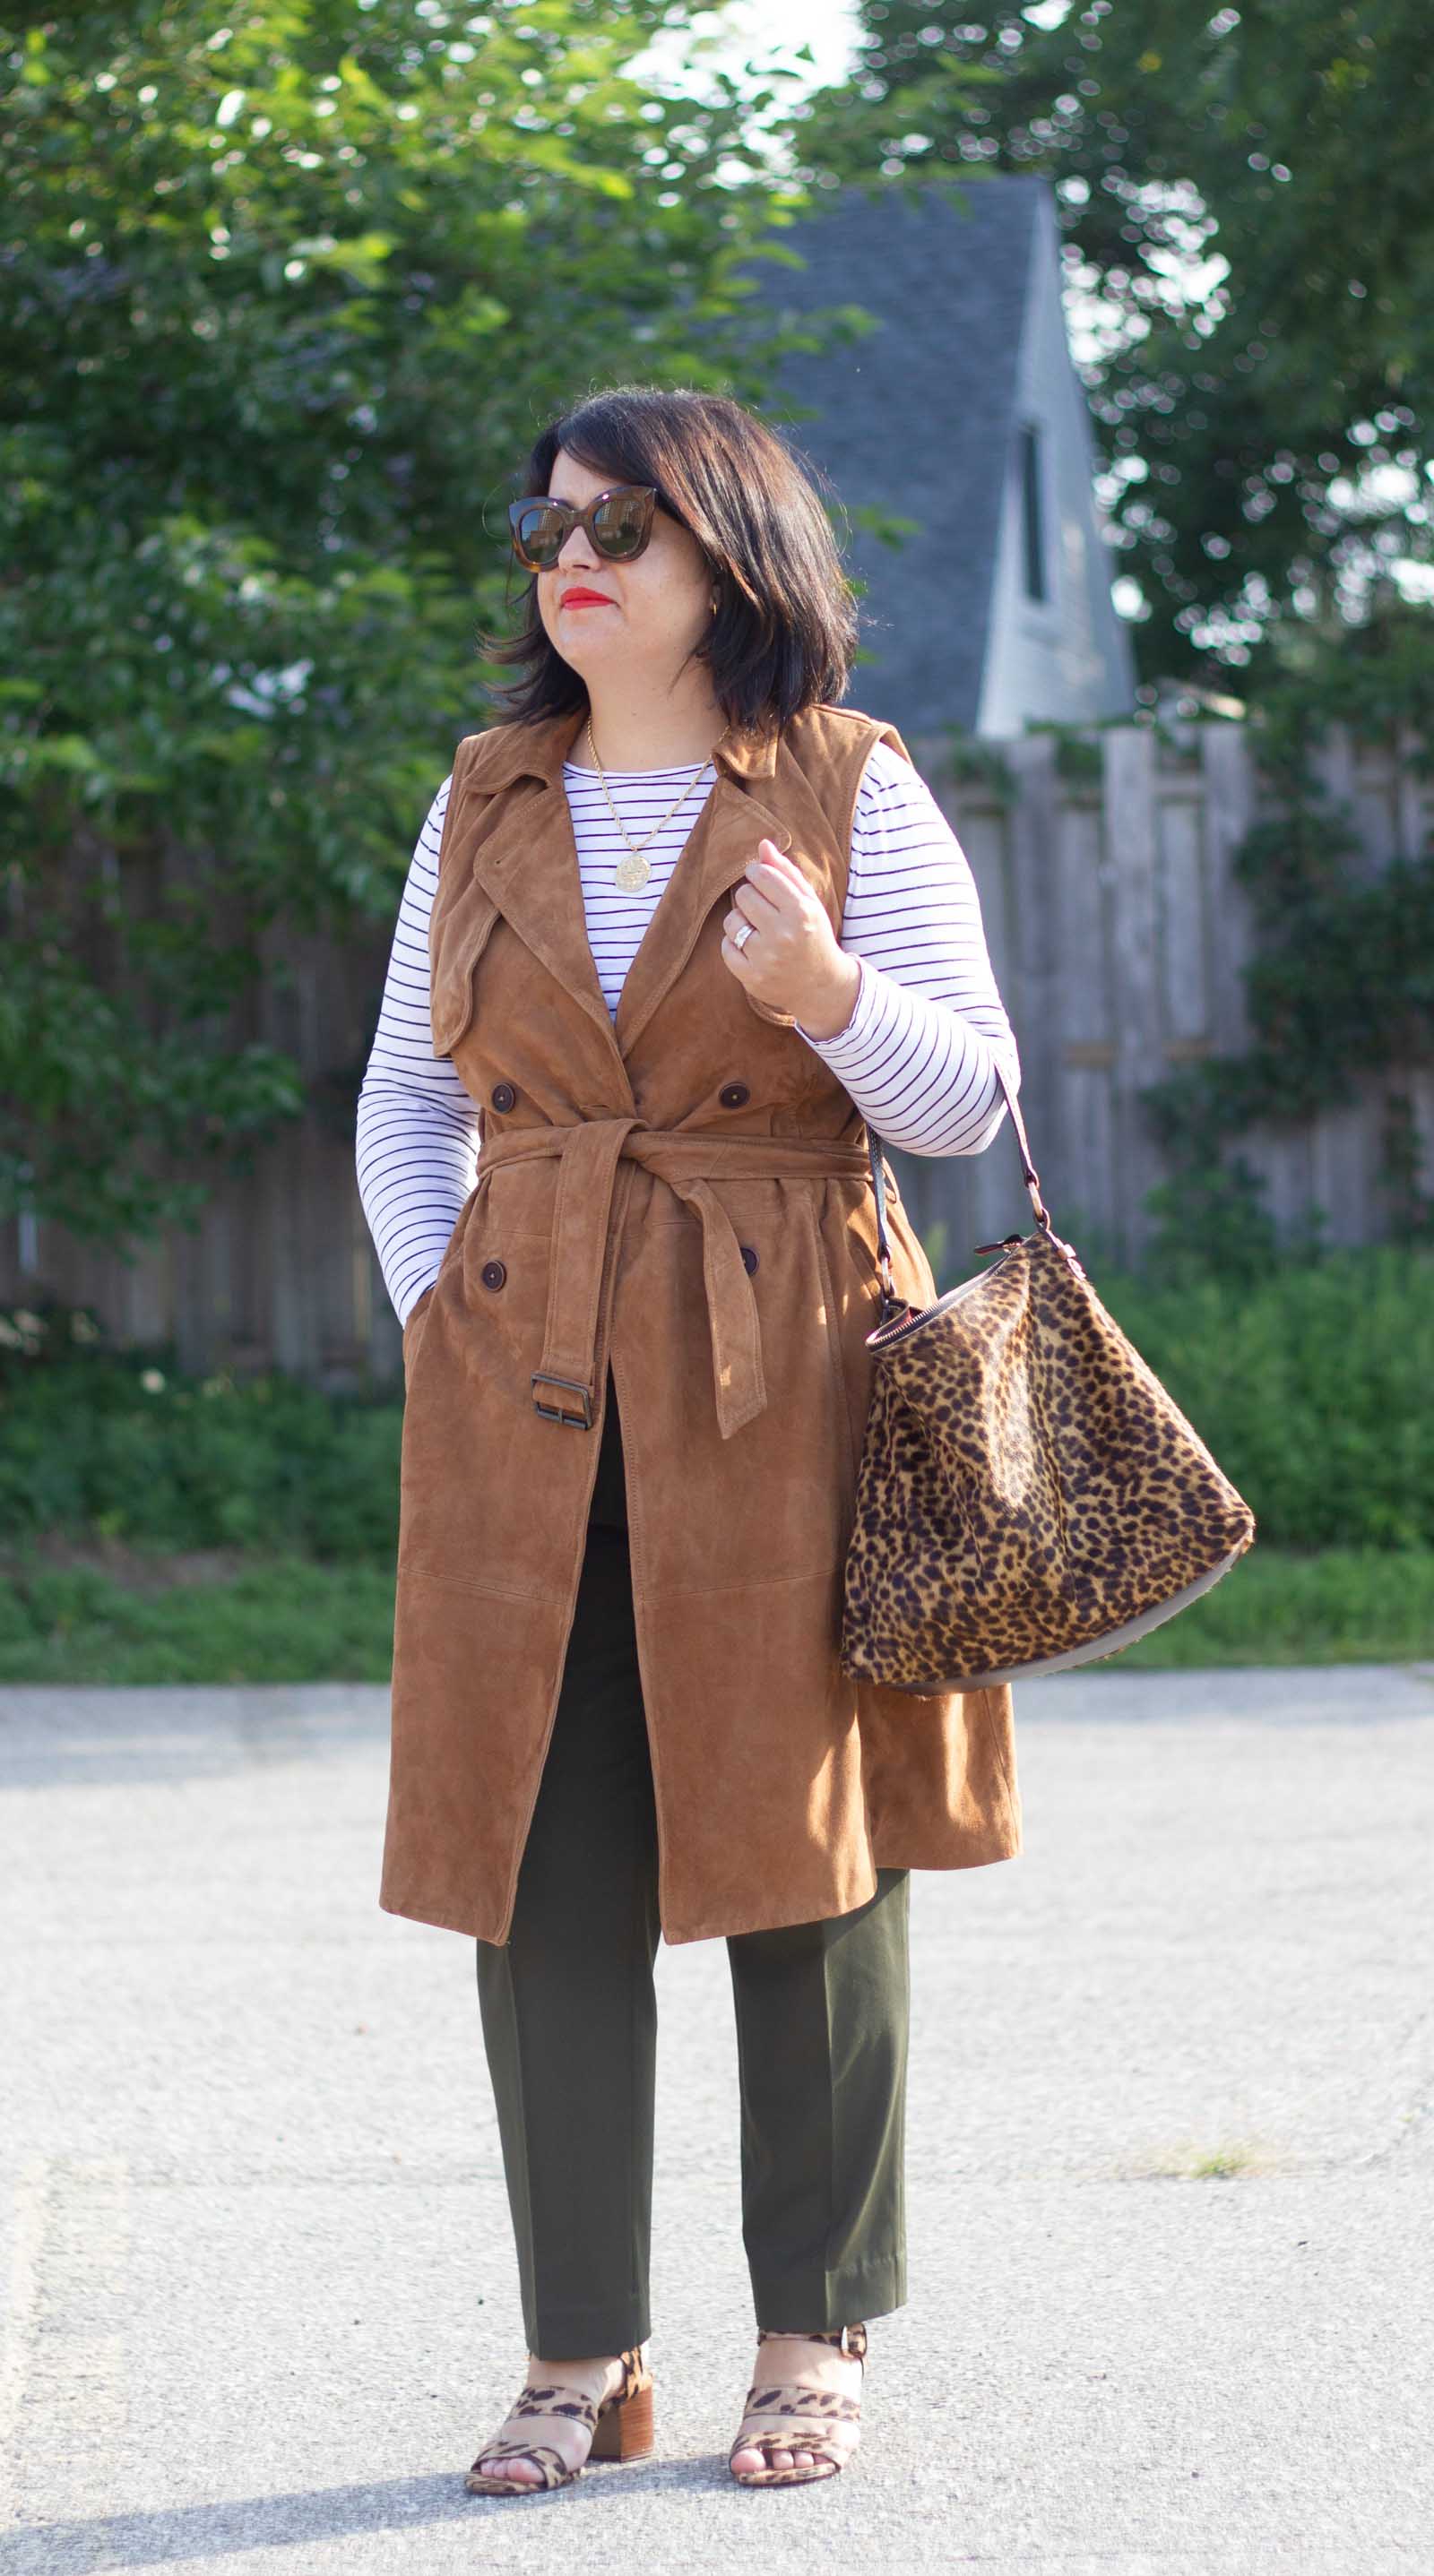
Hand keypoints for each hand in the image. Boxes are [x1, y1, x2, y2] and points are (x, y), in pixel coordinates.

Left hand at [720, 841, 861, 1039]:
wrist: (821, 986)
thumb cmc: (814, 936)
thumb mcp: (809, 902)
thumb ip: (786, 872)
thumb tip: (762, 844)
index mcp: (801, 912)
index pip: (762, 875)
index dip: (756, 873)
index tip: (759, 878)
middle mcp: (784, 935)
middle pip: (744, 895)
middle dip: (749, 897)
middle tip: (761, 907)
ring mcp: (767, 958)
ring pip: (732, 921)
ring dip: (740, 921)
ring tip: (756, 927)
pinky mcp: (752, 977)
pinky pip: (726, 947)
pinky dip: (734, 944)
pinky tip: (751, 947)